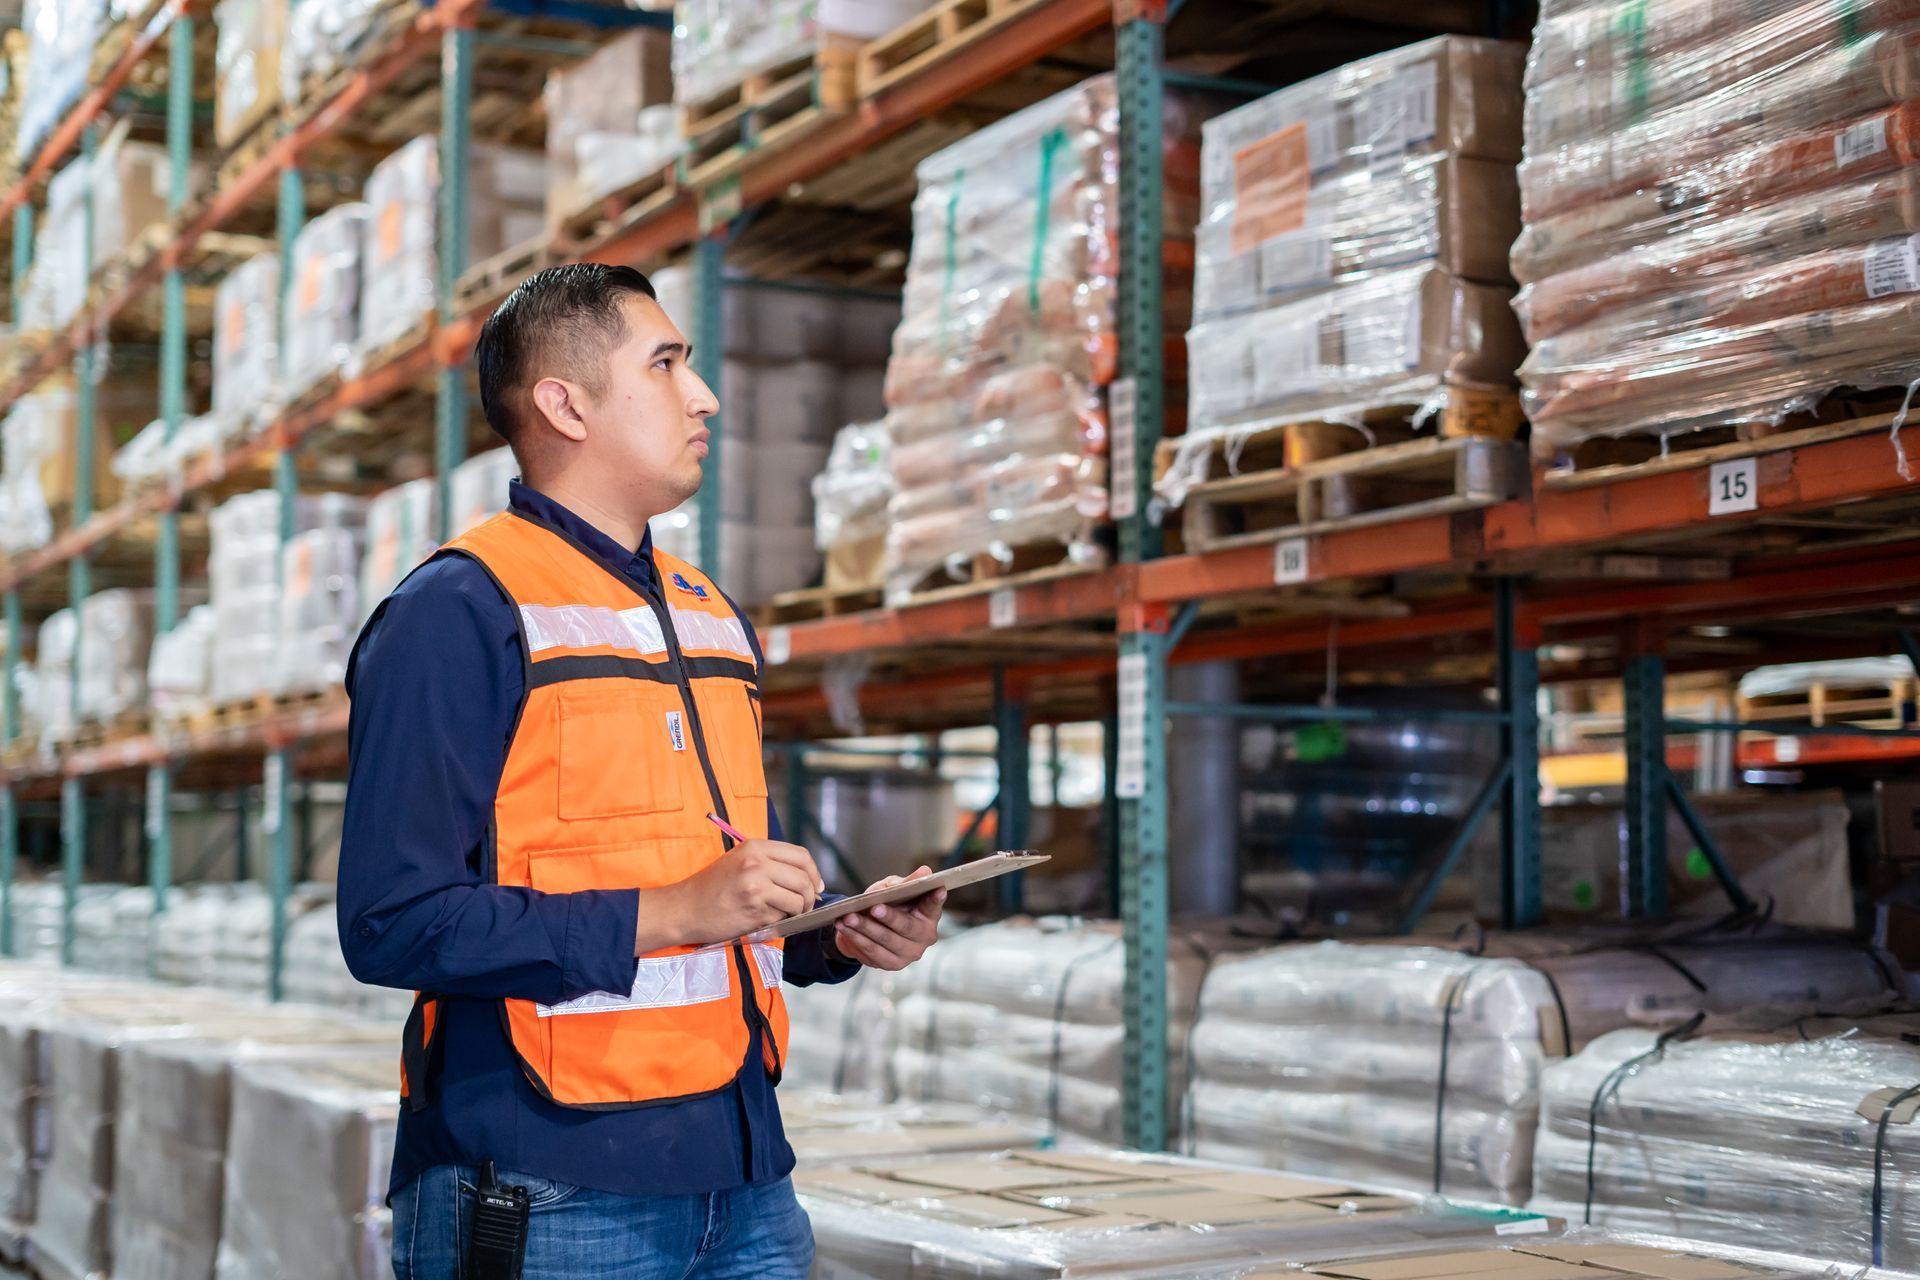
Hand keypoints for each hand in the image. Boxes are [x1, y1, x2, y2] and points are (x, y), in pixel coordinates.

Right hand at [636, 840, 823, 951]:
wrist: (684, 908)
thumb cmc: (711, 887)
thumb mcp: (738, 861)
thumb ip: (769, 863)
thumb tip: (806, 878)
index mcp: (754, 847)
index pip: (800, 856)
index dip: (814, 872)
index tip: (816, 885)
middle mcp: (756, 864)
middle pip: (803, 878)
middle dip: (811, 895)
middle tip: (806, 905)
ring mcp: (756, 887)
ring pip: (798, 900)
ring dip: (798, 910)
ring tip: (788, 913)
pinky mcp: (754, 910)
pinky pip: (781, 917)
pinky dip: (780, 921)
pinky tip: (765, 918)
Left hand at [832, 866, 944, 970]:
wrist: (867, 927)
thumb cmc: (886, 903)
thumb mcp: (894, 889)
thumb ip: (906, 882)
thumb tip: (924, 871)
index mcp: (929, 915)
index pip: (933, 905)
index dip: (936, 898)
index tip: (938, 889)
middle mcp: (924, 937)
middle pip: (907, 927)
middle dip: (889, 917)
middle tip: (874, 908)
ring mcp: (909, 953)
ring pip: (885, 940)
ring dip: (865, 928)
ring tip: (848, 917)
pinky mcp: (892, 964)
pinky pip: (872, 952)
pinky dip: (856, 938)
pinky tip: (845, 927)